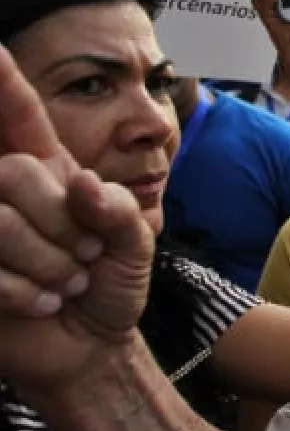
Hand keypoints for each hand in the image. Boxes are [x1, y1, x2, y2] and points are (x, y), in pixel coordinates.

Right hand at [0, 46, 154, 390]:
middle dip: (63, 222)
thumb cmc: (110, 286)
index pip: (18, 117)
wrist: (92, 346)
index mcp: (49, 171)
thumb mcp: (135, 243)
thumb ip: (120, 210)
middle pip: (14, 173)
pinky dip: (26, 292)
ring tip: (68, 282)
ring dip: (49, 262)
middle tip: (87, 256)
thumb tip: (81, 186)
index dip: (2, 84)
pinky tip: (43, 302)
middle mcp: (6, 191)